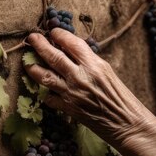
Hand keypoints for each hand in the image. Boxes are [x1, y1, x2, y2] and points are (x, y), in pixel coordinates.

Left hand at [24, 29, 152, 146]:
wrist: (127, 124)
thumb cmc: (122, 98)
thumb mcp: (108, 73)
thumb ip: (89, 62)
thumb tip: (70, 52)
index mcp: (94, 65)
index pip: (71, 43)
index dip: (59, 34)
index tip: (53, 31)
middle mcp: (80, 77)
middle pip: (53, 56)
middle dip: (39, 44)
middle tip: (32, 38)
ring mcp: (72, 93)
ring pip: (44, 76)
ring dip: (33, 67)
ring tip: (29, 63)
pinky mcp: (68, 108)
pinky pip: (49, 98)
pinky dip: (46, 93)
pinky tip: (47, 90)